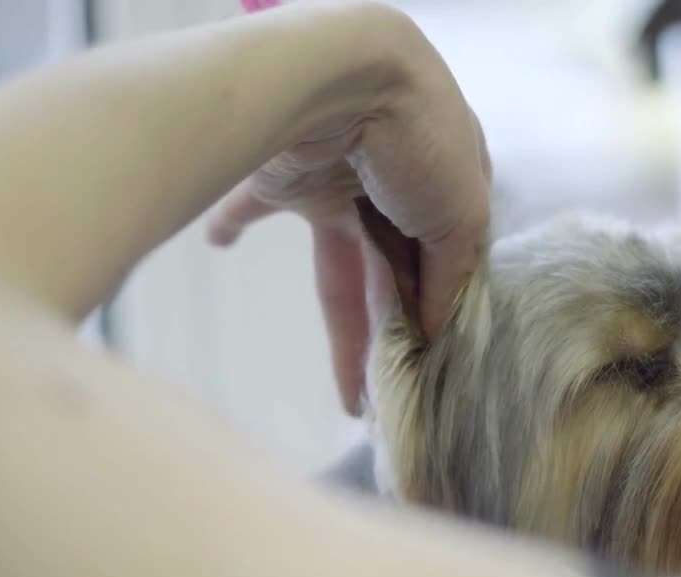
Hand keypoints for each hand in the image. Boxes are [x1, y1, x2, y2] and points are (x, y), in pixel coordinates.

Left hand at [207, 2, 490, 414]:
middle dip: (394, 333)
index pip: (447, 258)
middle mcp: (394, 185)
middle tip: (393, 396)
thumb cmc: (421, 139)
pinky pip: (253, 204)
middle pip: (393, 274)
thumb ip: (452, 276)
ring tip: (350, 388)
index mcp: (449, 184)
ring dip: (344, 325)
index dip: (439, 309)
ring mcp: (338, 180)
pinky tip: (217, 242)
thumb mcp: (463, 215)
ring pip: (341, 268)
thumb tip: (434, 330)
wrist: (343, 76)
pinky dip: (233, 222)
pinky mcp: (285, 177)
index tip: (432, 365)